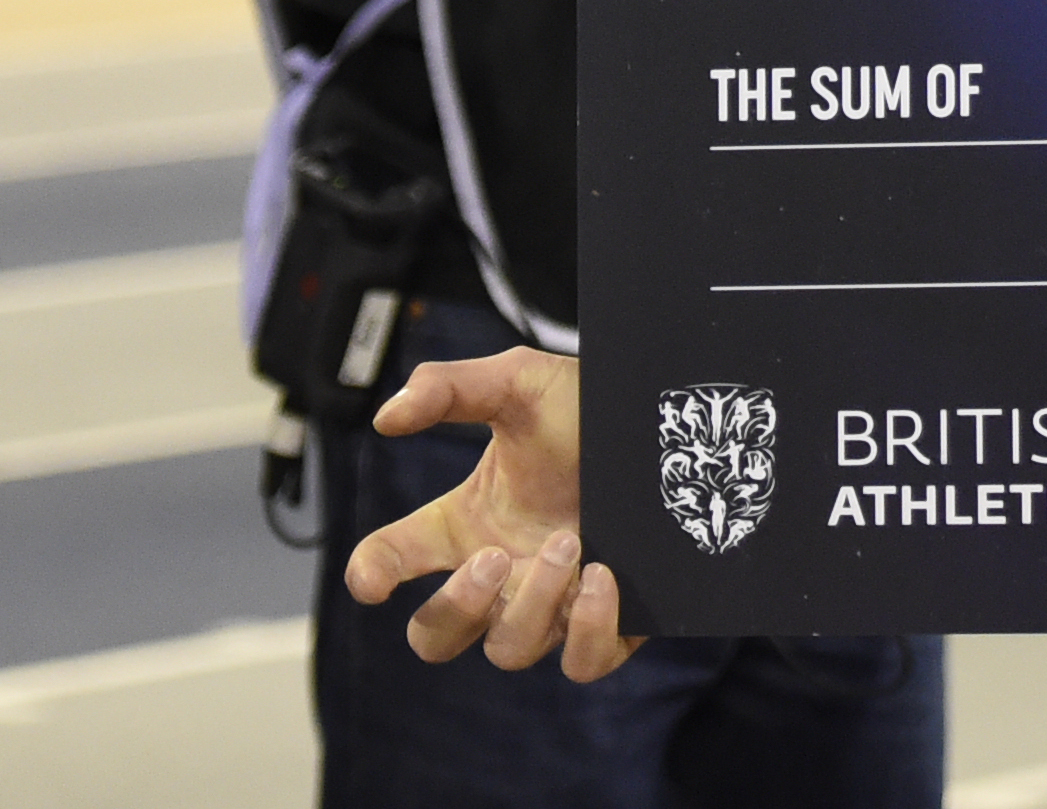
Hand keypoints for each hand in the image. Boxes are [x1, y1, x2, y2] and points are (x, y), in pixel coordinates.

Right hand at [342, 348, 643, 681]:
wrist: (674, 423)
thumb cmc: (588, 407)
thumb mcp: (521, 382)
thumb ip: (449, 388)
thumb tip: (387, 418)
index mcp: (466, 522)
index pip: (392, 560)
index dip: (372, 572)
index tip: (374, 577)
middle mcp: (502, 571)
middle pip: (437, 636)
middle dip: (454, 607)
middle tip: (492, 558)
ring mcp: (553, 601)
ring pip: (511, 649)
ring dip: (531, 603)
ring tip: (568, 542)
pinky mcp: (611, 621)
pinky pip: (584, 664)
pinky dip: (587, 634)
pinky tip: (603, 577)